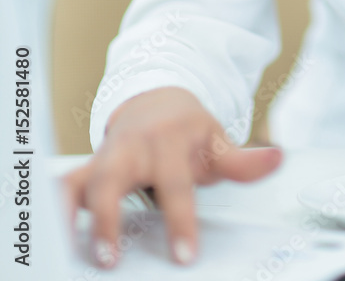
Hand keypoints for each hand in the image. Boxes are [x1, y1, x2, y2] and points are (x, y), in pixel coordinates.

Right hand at [59, 86, 282, 269]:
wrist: (157, 99)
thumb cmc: (188, 130)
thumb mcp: (217, 141)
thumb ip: (244, 161)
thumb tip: (278, 159)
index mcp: (170, 140)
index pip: (175, 183)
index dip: (180, 219)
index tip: (183, 255)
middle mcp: (133, 146)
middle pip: (114, 177)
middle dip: (108, 217)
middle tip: (111, 259)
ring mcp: (105, 155)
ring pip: (81, 180)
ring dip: (73, 216)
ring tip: (68, 254)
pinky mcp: (86, 168)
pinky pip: (62, 186)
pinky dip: (54, 209)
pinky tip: (52, 239)